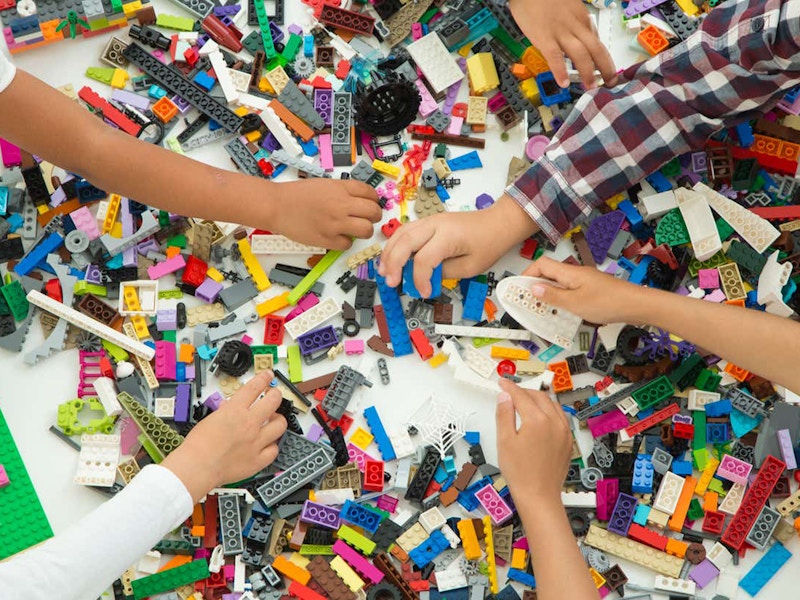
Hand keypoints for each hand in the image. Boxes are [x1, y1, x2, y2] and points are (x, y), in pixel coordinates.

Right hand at [161, 371, 286, 501]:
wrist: (197, 467)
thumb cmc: (198, 446)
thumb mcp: (210, 419)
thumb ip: (225, 412)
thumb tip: (231, 408)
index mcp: (235, 411)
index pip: (255, 387)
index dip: (264, 378)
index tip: (268, 376)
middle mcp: (249, 424)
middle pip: (274, 401)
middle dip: (276, 395)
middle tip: (274, 395)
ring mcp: (256, 441)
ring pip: (280, 425)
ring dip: (278, 420)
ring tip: (275, 420)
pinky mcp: (258, 459)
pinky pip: (274, 450)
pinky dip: (272, 446)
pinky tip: (269, 444)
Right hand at [269, 179, 381, 249]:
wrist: (277, 206)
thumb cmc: (297, 195)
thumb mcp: (324, 184)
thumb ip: (343, 191)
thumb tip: (361, 200)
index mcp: (340, 189)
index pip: (370, 193)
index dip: (374, 200)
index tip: (371, 203)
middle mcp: (341, 205)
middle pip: (373, 212)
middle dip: (374, 216)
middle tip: (369, 218)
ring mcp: (335, 223)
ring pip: (366, 230)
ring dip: (364, 230)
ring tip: (357, 229)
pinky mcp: (327, 239)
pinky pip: (348, 244)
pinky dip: (346, 242)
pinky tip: (339, 237)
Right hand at [378, 195, 536, 296]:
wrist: (498, 222)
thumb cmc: (489, 243)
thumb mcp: (471, 267)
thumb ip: (445, 273)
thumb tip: (425, 277)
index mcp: (448, 236)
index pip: (424, 259)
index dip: (420, 279)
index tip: (423, 292)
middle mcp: (435, 224)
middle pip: (405, 242)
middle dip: (393, 263)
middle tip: (389, 282)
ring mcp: (430, 220)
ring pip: (400, 233)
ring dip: (389, 252)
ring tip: (383, 271)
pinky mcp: (429, 222)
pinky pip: (405, 231)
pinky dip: (395, 244)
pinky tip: (391, 258)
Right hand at [496, 379, 572, 501]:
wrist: (538, 496)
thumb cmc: (519, 472)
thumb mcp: (504, 441)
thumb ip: (504, 414)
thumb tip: (505, 396)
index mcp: (537, 419)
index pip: (521, 396)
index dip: (509, 387)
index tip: (501, 382)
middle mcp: (554, 422)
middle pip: (539, 397)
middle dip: (524, 391)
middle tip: (510, 392)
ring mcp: (564, 432)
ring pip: (553, 405)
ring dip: (538, 399)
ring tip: (525, 401)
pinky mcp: (568, 441)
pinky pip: (560, 417)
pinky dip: (550, 411)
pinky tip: (541, 416)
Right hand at [509, 0, 616, 89]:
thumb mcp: (567, 6)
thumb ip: (575, 21)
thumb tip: (581, 36)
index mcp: (581, 17)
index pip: (596, 40)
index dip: (604, 58)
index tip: (606, 70)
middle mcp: (575, 26)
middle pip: (596, 49)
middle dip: (606, 68)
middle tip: (610, 83)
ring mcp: (560, 32)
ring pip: (581, 54)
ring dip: (587, 72)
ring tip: (590, 87)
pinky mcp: (544, 37)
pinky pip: (555, 57)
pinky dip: (560, 71)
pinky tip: (563, 83)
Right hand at [523, 256, 645, 324]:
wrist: (636, 305)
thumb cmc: (608, 302)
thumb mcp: (574, 303)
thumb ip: (553, 296)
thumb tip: (533, 287)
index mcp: (570, 273)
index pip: (541, 264)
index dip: (527, 274)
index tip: (518, 288)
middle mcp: (576, 274)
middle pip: (549, 274)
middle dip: (535, 286)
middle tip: (526, 302)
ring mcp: (584, 281)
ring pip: (559, 284)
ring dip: (548, 294)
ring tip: (541, 309)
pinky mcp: (591, 289)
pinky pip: (570, 291)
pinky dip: (561, 299)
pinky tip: (562, 312)